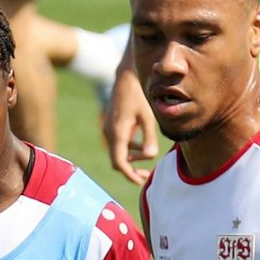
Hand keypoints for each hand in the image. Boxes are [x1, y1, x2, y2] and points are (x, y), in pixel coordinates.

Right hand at [102, 69, 158, 187]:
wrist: (126, 77)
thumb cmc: (138, 95)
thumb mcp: (148, 116)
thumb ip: (149, 137)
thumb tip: (150, 156)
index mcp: (117, 133)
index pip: (119, 163)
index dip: (129, 175)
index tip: (141, 181)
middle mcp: (110, 134)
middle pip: (117, 161)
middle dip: (131, 171)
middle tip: (146, 176)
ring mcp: (109, 130)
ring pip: (118, 153)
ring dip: (131, 160)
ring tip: (146, 164)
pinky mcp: (112, 126)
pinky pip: (119, 144)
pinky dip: (129, 150)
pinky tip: (142, 147)